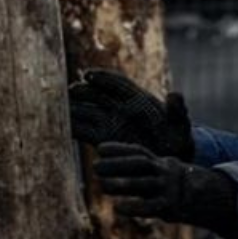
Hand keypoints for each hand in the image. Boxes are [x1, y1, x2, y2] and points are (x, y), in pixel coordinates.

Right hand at [69, 70, 195, 159]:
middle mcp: (121, 109)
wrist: (168, 164)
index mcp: (139, 100)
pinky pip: (84, 131)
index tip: (88, 75)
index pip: (118, 84)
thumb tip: (175, 94)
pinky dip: (72, 128)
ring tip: (57, 108)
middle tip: (70, 91)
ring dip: (73, 109)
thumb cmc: (178, 143)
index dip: (103, 78)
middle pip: (98, 95)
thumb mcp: (180, 128)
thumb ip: (177, 112)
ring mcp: (110, 123)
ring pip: (87, 111)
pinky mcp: (103, 139)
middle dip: (84, 92)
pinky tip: (58, 128)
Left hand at [92, 143, 237, 230]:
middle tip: (96, 165)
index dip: (119, 149)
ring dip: (121, 184)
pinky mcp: (173, 207)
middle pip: (139, 164)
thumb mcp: (168, 174)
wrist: (216, 198)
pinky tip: (118, 207)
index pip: (139, 151)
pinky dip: (134, 206)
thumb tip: (118, 172)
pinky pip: (151, 207)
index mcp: (163, 162)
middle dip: (117, 164)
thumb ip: (147, 173)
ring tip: (101, 184)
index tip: (100, 147)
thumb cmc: (184, 188)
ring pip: (143, 184)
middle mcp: (165, 172)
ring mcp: (169, 188)